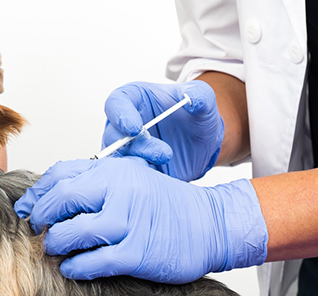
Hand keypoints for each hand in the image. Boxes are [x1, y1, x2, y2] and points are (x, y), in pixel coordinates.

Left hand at [15, 157, 266, 282]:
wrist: (209, 224)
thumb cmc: (166, 205)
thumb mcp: (132, 179)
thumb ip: (95, 184)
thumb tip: (49, 198)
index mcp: (114, 170)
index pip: (61, 174)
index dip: (37, 194)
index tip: (26, 210)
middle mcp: (121, 190)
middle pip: (62, 199)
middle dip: (41, 218)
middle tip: (37, 231)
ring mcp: (129, 222)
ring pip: (74, 231)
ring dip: (56, 244)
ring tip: (54, 249)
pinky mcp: (137, 253)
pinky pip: (94, 262)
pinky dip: (76, 267)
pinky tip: (72, 268)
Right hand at [102, 80, 222, 181]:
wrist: (203, 144)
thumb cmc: (196, 116)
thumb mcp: (204, 99)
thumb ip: (200, 95)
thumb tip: (192, 100)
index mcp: (134, 100)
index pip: (116, 103)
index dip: (120, 115)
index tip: (135, 128)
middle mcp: (124, 125)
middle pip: (113, 136)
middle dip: (135, 146)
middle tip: (163, 152)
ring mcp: (127, 149)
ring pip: (119, 159)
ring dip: (140, 163)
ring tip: (166, 160)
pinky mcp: (134, 169)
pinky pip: (128, 178)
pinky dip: (141, 179)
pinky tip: (160, 175)